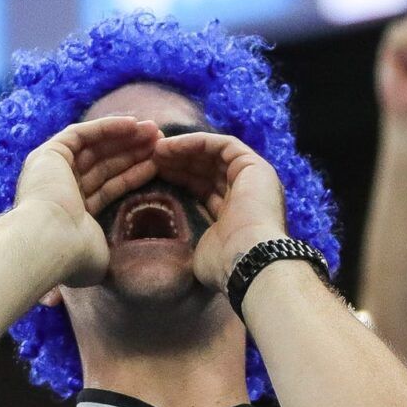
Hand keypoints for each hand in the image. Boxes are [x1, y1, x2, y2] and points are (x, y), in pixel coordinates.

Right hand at [14, 116, 161, 288]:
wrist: (50, 243)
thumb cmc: (76, 255)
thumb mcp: (102, 254)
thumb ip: (112, 246)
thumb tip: (129, 262)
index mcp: (70, 213)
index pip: (107, 187)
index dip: (133, 175)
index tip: (159, 166)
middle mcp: (58, 189)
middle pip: (103, 164)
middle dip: (133, 152)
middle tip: (162, 143)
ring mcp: (51, 170)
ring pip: (95, 147)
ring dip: (125, 137)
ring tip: (154, 132)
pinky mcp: (48, 154)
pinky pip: (82, 134)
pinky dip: (107, 127)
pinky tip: (133, 124)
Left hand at [150, 132, 289, 289]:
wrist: (248, 261)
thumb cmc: (223, 264)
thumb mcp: (201, 247)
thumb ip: (193, 234)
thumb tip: (175, 236)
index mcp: (238, 213)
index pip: (205, 188)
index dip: (181, 179)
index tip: (156, 175)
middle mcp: (249, 192)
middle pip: (208, 169)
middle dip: (179, 162)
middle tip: (151, 159)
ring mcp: (254, 177)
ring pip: (214, 154)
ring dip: (183, 150)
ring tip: (156, 151)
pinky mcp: (253, 164)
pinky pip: (221, 145)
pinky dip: (195, 142)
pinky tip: (169, 147)